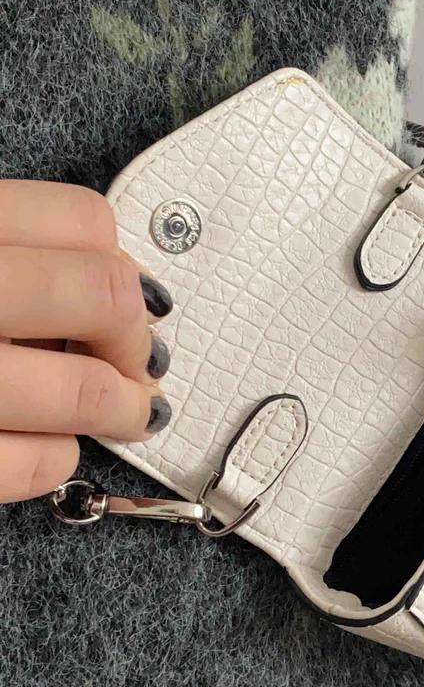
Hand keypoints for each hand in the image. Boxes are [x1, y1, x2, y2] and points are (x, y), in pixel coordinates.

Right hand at [0, 180, 172, 503]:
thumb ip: (18, 251)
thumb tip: (121, 286)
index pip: (85, 222)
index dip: (122, 264)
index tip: (127, 295)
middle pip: (103, 295)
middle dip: (138, 341)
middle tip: (142, 364)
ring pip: (85, 390)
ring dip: (124, 409)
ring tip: (129, 414)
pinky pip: (36, 464)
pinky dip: (58, 460)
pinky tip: (50, 447)